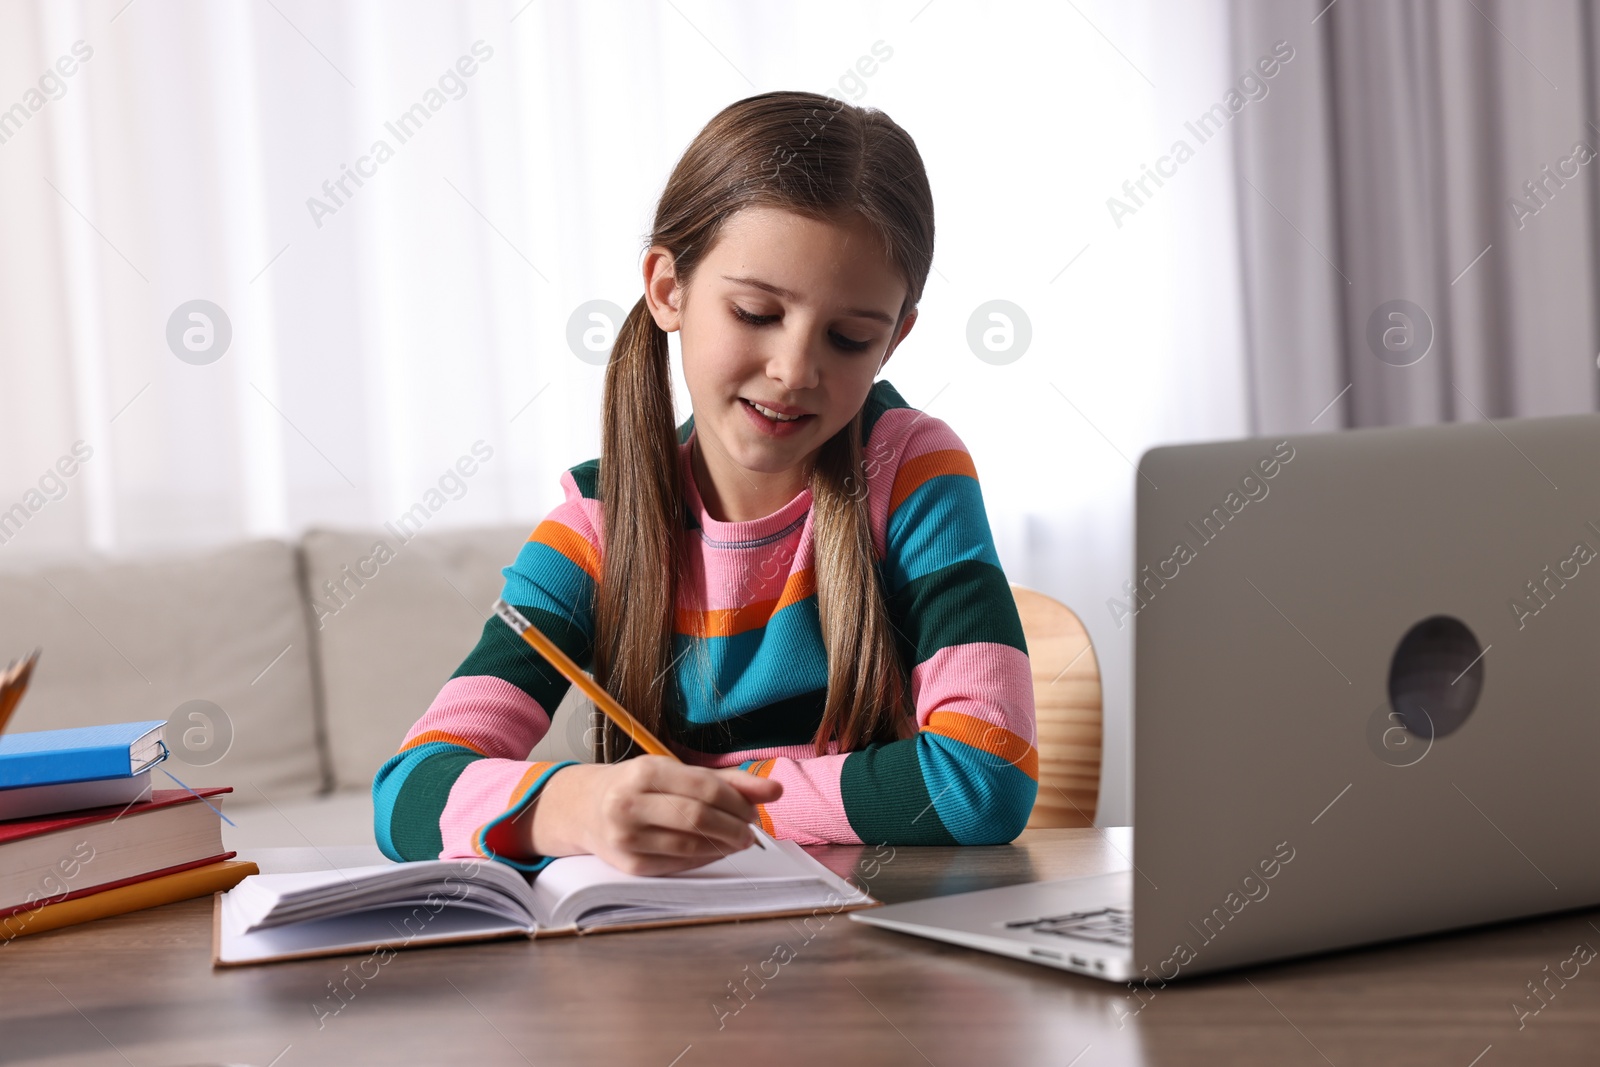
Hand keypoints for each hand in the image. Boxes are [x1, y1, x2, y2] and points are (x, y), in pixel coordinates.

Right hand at [524, 758, 782, 875]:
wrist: (585, 809)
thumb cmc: (640, 786)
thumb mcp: (676, 772)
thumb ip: (726, 780)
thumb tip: (775, 791)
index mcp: (643, 772)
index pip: (703, 787)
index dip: (737, 801)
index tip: (754, 810)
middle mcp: (629, 804)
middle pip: (697, 818)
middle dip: (733, 826)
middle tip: (750, 831)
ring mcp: (625, 838)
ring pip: (689, 846)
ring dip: (722, 846)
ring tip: (736, 841)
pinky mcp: (628, 866)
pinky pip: (677, 865)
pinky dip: (704, 859)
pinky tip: (713, 851)